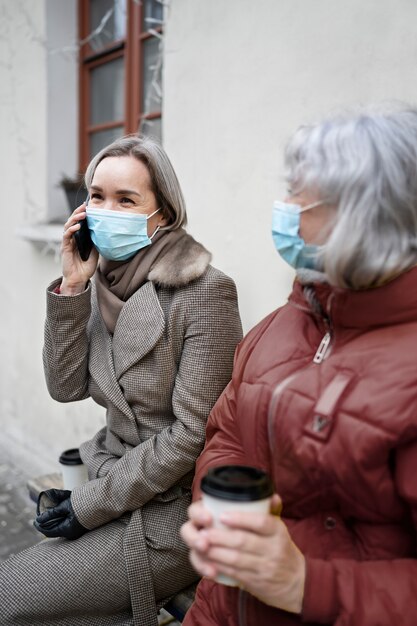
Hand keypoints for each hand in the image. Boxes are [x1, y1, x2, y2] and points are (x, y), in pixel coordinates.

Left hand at [34, 488, 86, 539]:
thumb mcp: (65, 506)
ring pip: (60, 527)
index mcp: (67, 529)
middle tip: (41, 516)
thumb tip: (38, 519)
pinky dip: (60, 519)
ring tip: (48, 513)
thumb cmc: (83, 503)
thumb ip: (51, 514)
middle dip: (47, 523)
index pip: (49, 532)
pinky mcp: (78, 526)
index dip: (40, 526)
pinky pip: (66, 524)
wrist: (100, 502)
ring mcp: (75, 530)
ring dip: (53, 520)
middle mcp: (71, 532)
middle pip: (54, 529)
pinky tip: (58, 513)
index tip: (34, 520)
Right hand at [61, 203, 97, 294]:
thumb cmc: (86, 266)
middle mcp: (72, 238)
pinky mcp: (64, 248)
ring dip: (75, 219)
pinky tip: (78, 226)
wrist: (79, 279)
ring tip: (83, 214)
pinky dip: (71, 230)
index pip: (79, 222)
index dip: (82, 214)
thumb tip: (101, 230)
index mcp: (79, 238)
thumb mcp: (95, 251)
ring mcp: (67, 242)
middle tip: (85, 206)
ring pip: (68, 226)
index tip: (89, 206)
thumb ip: (95, 241)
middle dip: (78, 213)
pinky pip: (66, 236)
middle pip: (72, 221)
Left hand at [180, 495, 304, 613]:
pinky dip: (220, 567)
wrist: (297, 582)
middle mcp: (273, 549)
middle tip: (203, 532)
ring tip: (202, 545)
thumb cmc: (282, 549)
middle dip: (220, 537)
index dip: (240, 519)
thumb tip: (270, 495)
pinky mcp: (257, 583)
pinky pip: (235, 574)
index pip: (261, 522)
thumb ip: (272, 512)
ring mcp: (265, 567)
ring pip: (236, 559)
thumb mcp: (280, 530)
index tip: (222, 515)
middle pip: (243, 541)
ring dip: (216, 552)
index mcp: (278, 531)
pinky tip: (209, 561)